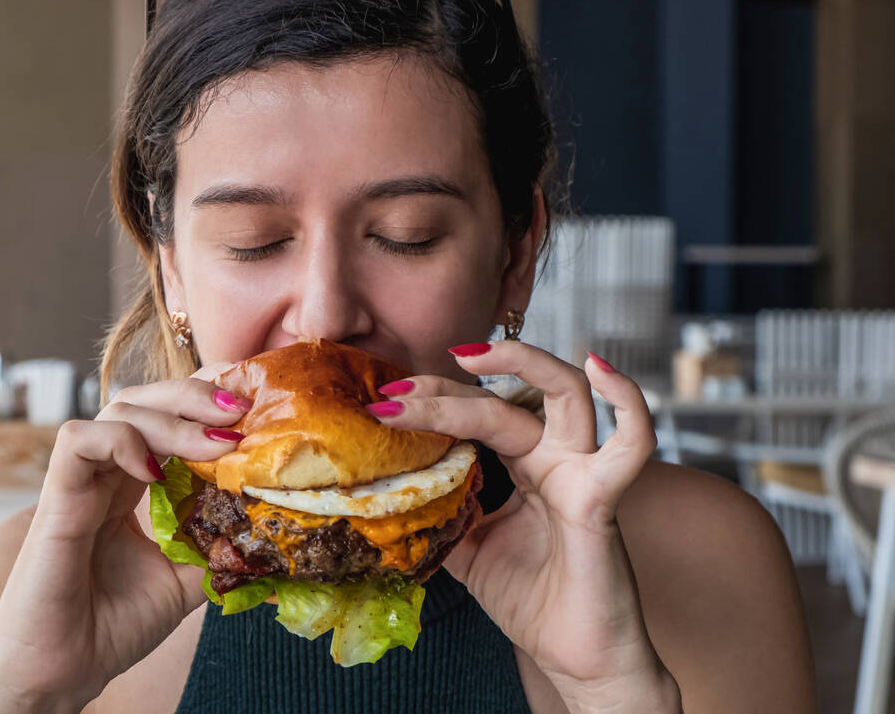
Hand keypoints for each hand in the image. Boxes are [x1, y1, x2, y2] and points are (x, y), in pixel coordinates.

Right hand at [0, 364, 246, 713]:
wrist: (63, 674)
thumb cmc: (111, 628)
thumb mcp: (183, 581)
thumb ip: (216, 549)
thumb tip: (268, 531)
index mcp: (130, 487)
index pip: (165, 422)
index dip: (205, 410)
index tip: (252, 415)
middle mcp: (104, 476)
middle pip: (144, 401)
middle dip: (194, 396)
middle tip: (240, 410)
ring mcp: (78, 484)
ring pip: (117, 411)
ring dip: (173, 417)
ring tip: (217, 442)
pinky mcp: (56, 501)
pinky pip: (77, 441)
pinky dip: (120, 441)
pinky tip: (156, 472)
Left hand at [371, 341, 680, 712]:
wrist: (575, 661)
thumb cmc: (534, 603)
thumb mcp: (468, 551)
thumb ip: (442, 513)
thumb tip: (393, 491)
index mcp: (527, 467)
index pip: (481, 412)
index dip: (436, 401)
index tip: (386, 401)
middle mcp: (557, 459)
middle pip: (509, 396)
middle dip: (450, 388)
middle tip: (399, 391)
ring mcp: (582, 474)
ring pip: (564, 394)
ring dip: (519, 363)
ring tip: (466, 356)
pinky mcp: (601, 501)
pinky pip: (631, 445)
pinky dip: (627, 399)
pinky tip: (600, 368)